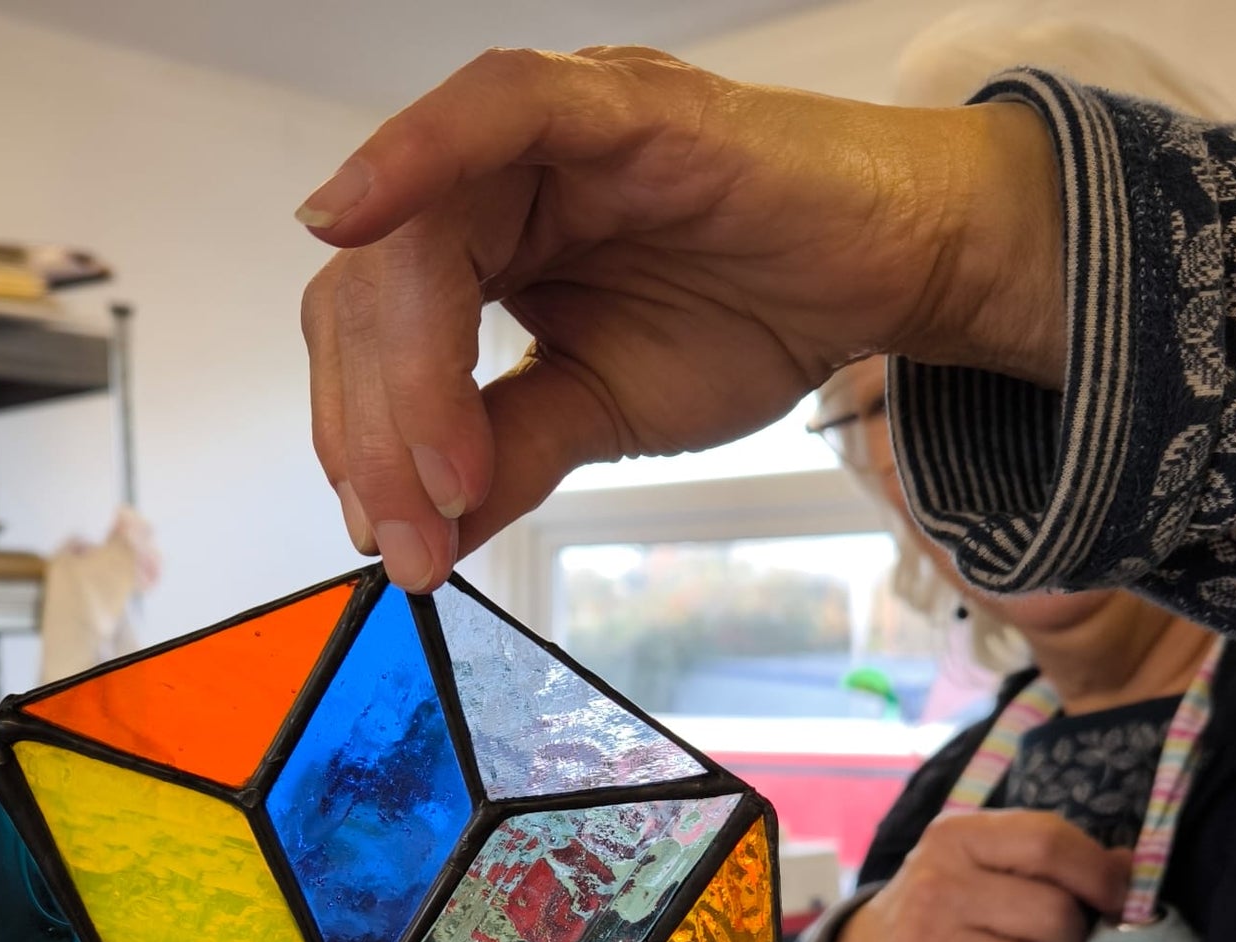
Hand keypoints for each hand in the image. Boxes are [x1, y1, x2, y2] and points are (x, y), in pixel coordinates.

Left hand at [297, 45, 1065, 588]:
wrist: (887, 274)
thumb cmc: (755, 314)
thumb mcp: (603, 412)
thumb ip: (505, 459)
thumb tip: (420, 542)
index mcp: (482, 248)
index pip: (374, 335)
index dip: (365, 441)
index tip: (396, 541)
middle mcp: (495, 184)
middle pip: (371, 290)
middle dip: (379, 427)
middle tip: (410, 530)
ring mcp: (547, 136)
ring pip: (417, 232)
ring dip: (405, 366)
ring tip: (444, 481)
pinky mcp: (614, 105)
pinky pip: (491, 109)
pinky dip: (411, 154)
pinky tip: (347, 218)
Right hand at [815, 813, 1130, 941]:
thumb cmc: (943, 905)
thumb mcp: (984, 863)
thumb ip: (1051, 858)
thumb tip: (1131, 869)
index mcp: (954, 836)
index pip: (1048, 843)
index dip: (1098, 873)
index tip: (1119, 897)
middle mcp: (935, 883)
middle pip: (1053, 915)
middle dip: (1069, 939)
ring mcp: (923, 941)